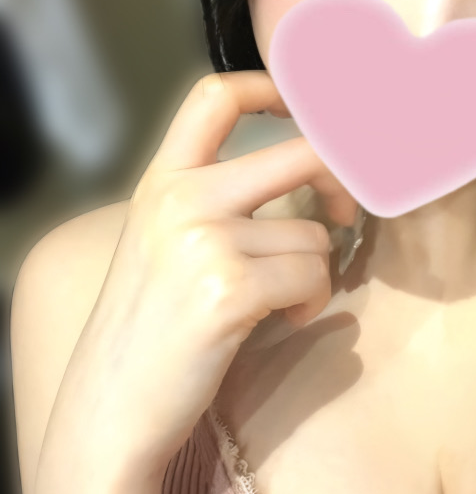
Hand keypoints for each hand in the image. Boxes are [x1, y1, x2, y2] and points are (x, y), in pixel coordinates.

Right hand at [40, 70, 358, 490]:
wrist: (111, 407)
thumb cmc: (151, 329)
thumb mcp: (164, 243)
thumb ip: (215, 201)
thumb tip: (306, 172)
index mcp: (162, 182)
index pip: (216, 96)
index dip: (272, 87)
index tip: (308, 107)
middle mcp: (180, 200)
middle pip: (300, 153)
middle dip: (343, 178)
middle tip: (346, 212)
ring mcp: (203, 243)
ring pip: (314, 234)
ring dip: (317, 270)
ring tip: (285, 300)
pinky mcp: (229, 291)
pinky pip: (312, 276)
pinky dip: (312, 301)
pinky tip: (286, 319)